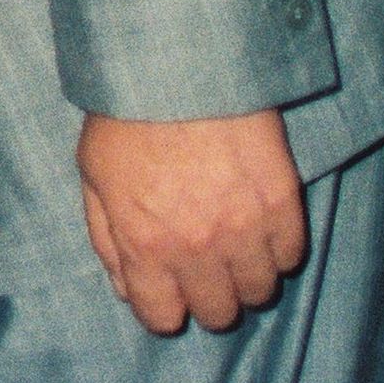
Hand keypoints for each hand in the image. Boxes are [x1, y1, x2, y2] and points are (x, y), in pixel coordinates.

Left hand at [75, 108, 304, 334]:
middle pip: (218, 313)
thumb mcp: (93, 176)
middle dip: (207, 296)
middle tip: (203, 267)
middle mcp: (198, 247)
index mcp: (145, 243)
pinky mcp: (283, 203)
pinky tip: (257, 222)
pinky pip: (290, 256)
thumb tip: (125, 289)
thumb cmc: (126, 115)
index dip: (163, 308)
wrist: (178, 64)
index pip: (162, 318)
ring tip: (232, 243)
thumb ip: (107, 239)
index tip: (168, 290)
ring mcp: (245, 228)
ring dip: (245, 276)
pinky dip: (276, 248)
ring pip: (260, 291)